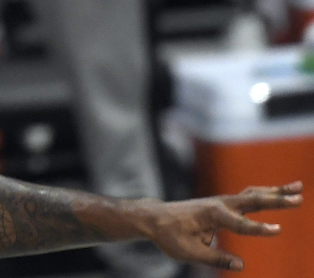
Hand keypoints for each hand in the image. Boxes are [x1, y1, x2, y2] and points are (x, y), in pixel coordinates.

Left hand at [142, 183, 301, 270]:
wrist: (154, 218)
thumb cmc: (169, 235)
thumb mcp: (188, 252)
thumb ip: (215, 258)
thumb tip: (240, 265)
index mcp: (211, 215)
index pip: (240, 224)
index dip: (258, 229)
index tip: (278, 230)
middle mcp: (219, 204)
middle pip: (252, 200)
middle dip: (276, 200)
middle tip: (299, 198)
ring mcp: (222, 202)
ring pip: (253, 195)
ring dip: (276, 191)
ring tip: (299, 187)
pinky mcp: (224, 204)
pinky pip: (248, 197)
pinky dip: (265, 193)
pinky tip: (279, 191)